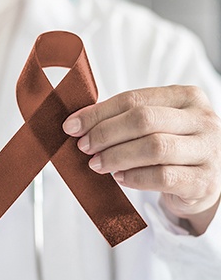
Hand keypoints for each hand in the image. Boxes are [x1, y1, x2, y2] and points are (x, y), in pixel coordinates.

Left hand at [62, 85, 220, 234]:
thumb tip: (77, 123)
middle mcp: (201, 120)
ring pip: (154, 148)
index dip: (98, 113)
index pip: (133, 99)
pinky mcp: (204, 180)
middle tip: (83, 147)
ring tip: (97, 164)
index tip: (72, 126)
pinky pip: (163, 177)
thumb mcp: (154, 126)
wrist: (204, 182)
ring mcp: (207, 150)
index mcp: (185, 97)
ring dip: (116, 156)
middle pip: (143, 120)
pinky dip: (135, 177)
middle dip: (105, 133)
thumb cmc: (171, 147)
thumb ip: (122, 119)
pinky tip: (120, 178)